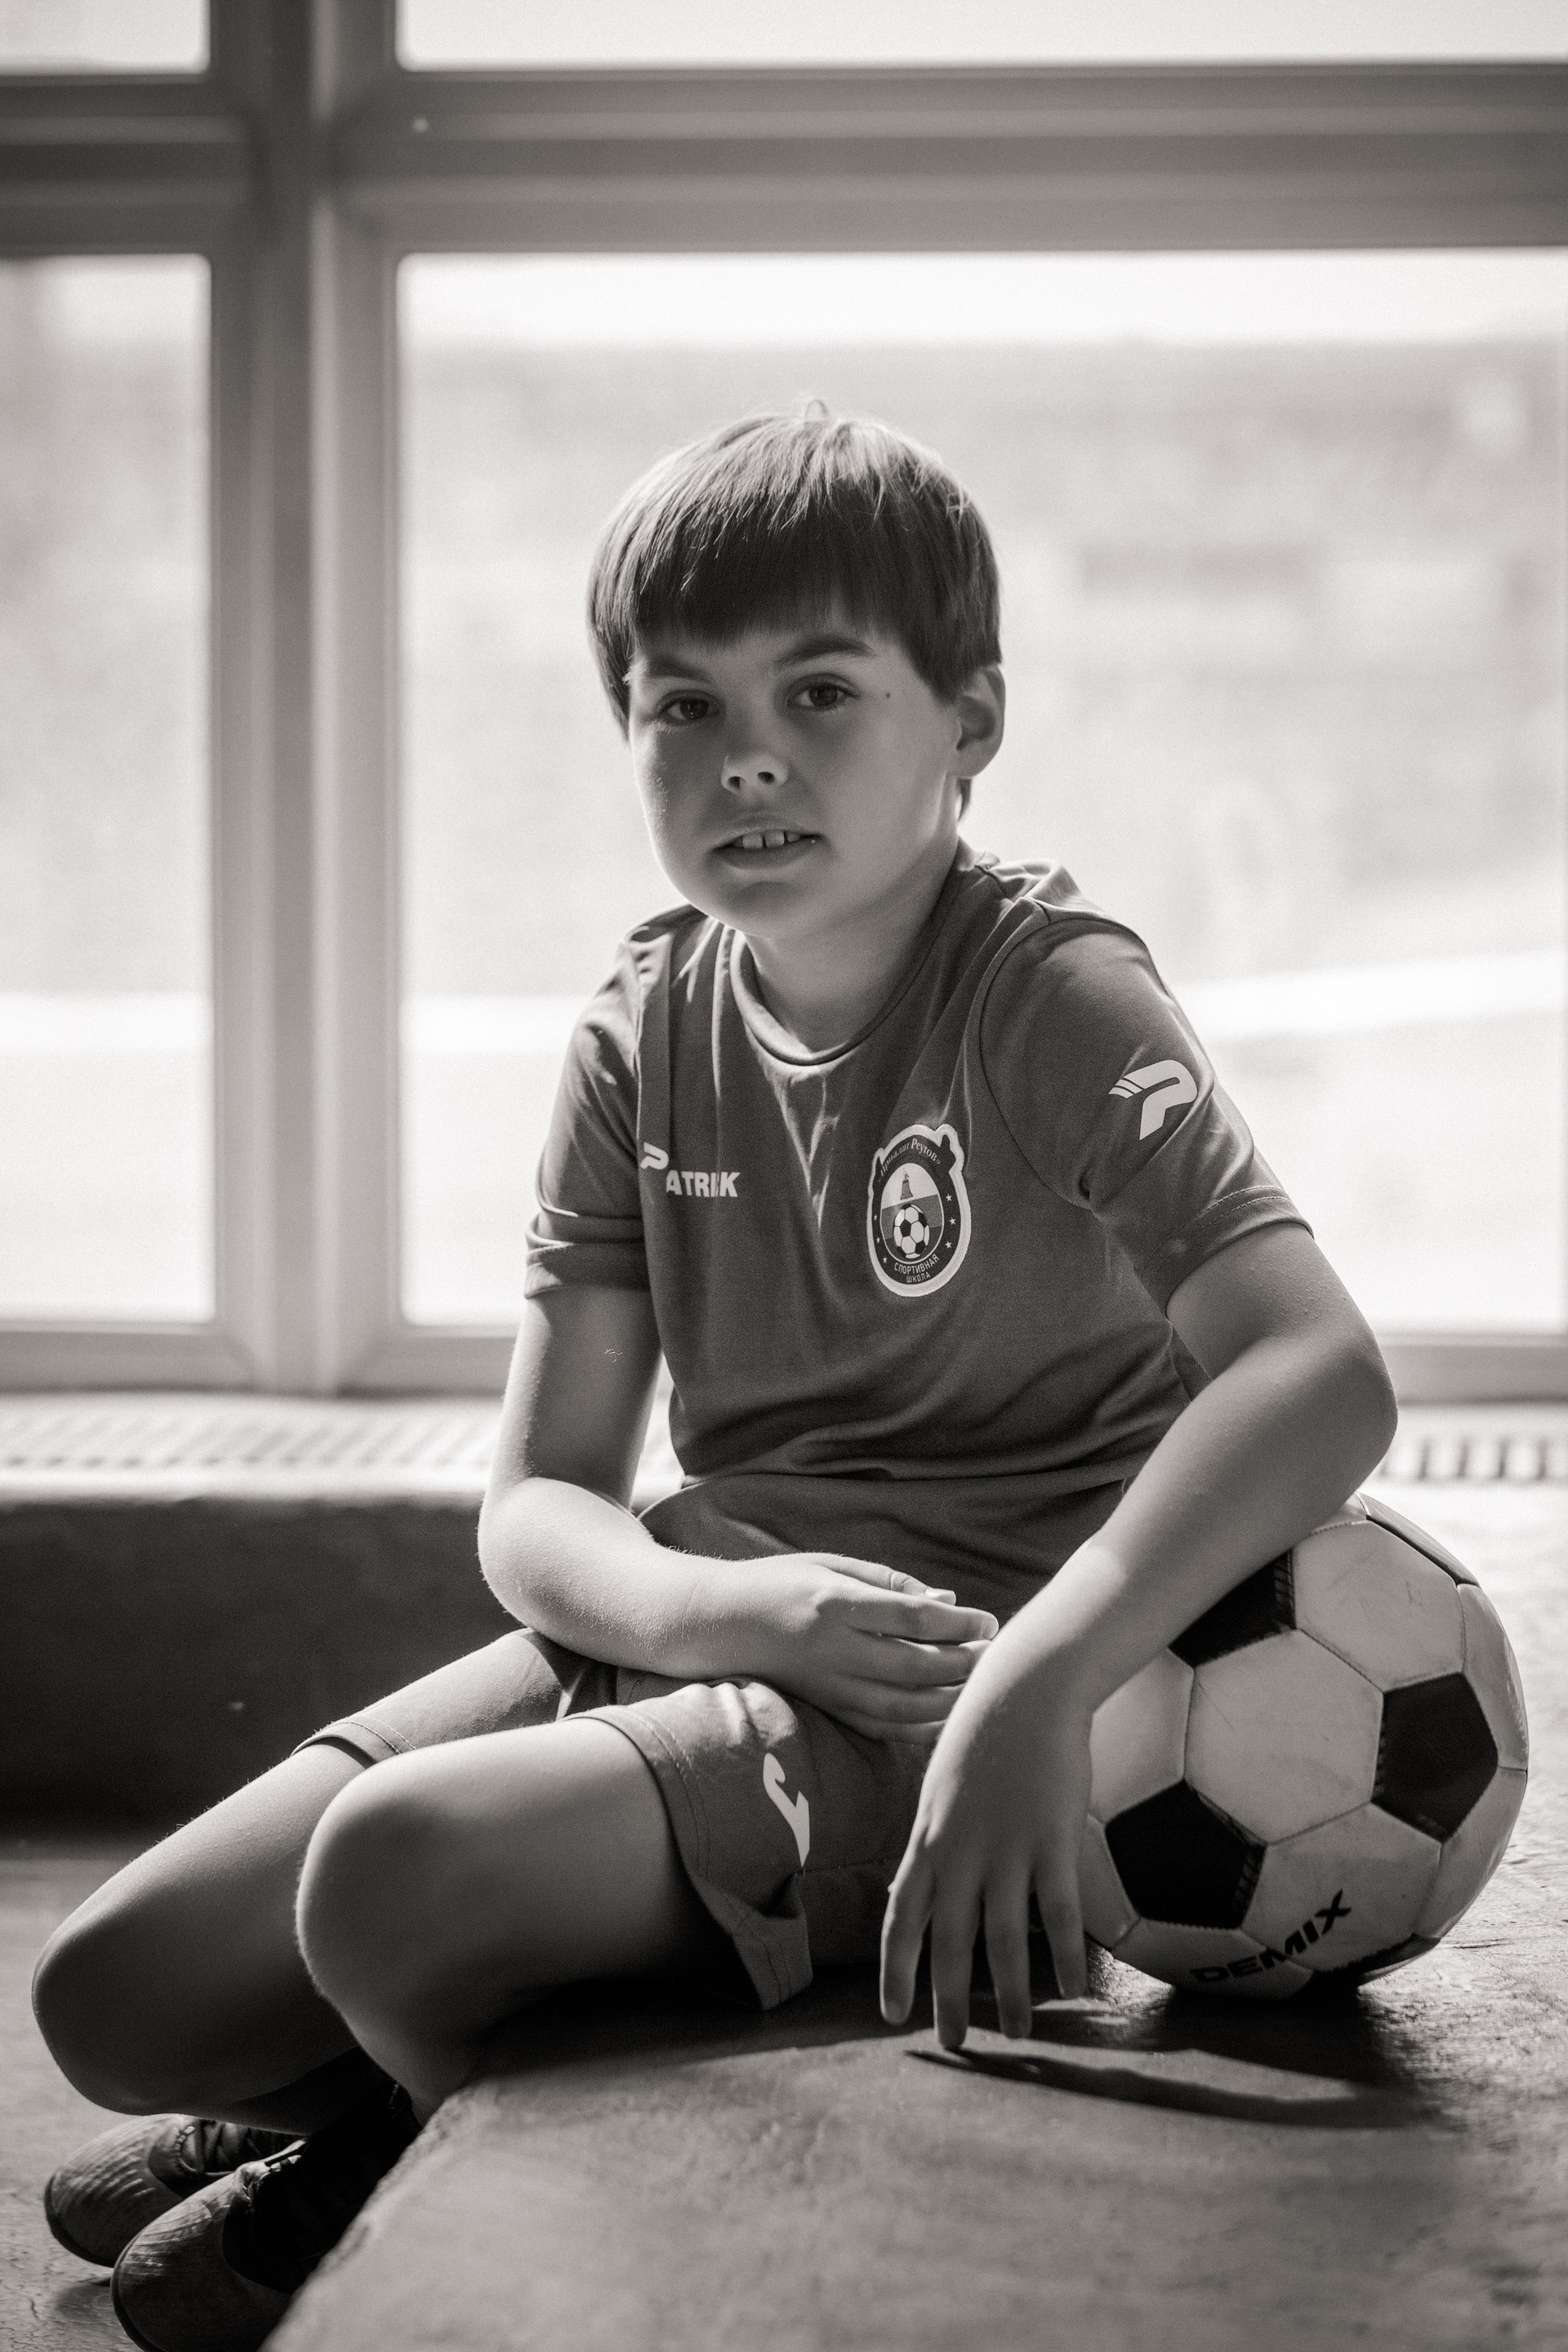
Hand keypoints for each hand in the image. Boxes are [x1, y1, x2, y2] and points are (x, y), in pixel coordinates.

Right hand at [744, 1552, 996, 1743]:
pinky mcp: (827, 1709)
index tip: (989, 1622)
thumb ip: (891, 1583)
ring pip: (903, 1706)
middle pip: (915, 1666)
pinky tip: (949, 1716)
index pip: (912, 1616)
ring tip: (980, 1685)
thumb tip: (948, 1601)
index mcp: (836, 1603)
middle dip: (964, 1663)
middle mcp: (833, 1649)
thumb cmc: (781, 1583)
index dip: (959, 1622)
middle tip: (994, 1654)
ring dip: (950, 1700)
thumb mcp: (832, 1564)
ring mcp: (829, 1685)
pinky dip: (922, 1728)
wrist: (721, 1624)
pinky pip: (883, 1728)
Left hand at [879, 1642, 1091, 2044]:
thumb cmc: (982, 1735)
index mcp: (927, 1838)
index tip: (891, 2014)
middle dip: (950, 1998)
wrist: (1024, 1689)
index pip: (901, 1917)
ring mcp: (1006, 1847)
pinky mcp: (1053, 1839)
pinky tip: (1071, 1989)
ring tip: (1021, 2033)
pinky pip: (1056, 1911)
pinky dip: (1063, 1955)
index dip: (895, 1969)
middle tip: (955, 2044)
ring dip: (1012, 1994)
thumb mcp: (939, 1787)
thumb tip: (923, 1882)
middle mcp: (960, 1851)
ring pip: (1003, 1938)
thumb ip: (933, 1838)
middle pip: (950, 1941)